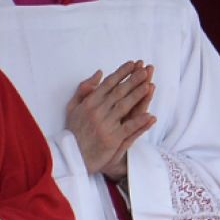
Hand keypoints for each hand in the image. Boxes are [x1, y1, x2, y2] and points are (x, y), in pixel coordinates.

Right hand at [65, 61, 156, 179]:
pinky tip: (149, 115)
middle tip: (145, 70)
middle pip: (118, 92)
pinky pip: (128, 128)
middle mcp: (97, 111)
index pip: (108, 84)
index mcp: (88, 103)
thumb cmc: (72, 131)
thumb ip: (84, 89)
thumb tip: (99, 73)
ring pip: (124, 106)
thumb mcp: (73, 107)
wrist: (70, 156)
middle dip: (133, 80)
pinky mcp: (111, 139)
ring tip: (149, 84)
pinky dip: (139, 121)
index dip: (122, 73)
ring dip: (137, 95)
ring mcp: (105, 125)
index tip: (133, 64)